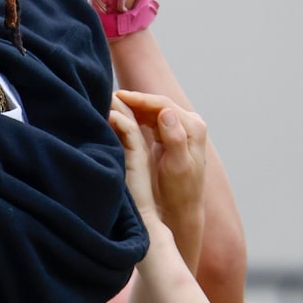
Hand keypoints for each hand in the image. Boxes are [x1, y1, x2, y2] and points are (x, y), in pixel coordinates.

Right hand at [114, 92, 211, 270]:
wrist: (182, 206)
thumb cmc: (180, 190)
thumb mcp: (177, 165)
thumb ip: (174, 138)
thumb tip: (166, 112)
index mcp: (193, 128)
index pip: (163, 104)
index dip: (140, 99)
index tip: (119, 96)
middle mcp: (190, 123)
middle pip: (158, 104)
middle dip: (134, 100)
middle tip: (109, 96)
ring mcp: (180, 128)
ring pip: (153, 110)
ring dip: (133, 107)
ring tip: (111, 103)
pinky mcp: (170, 134)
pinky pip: (150, 119)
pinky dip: (135, 115)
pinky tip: (120, 114)